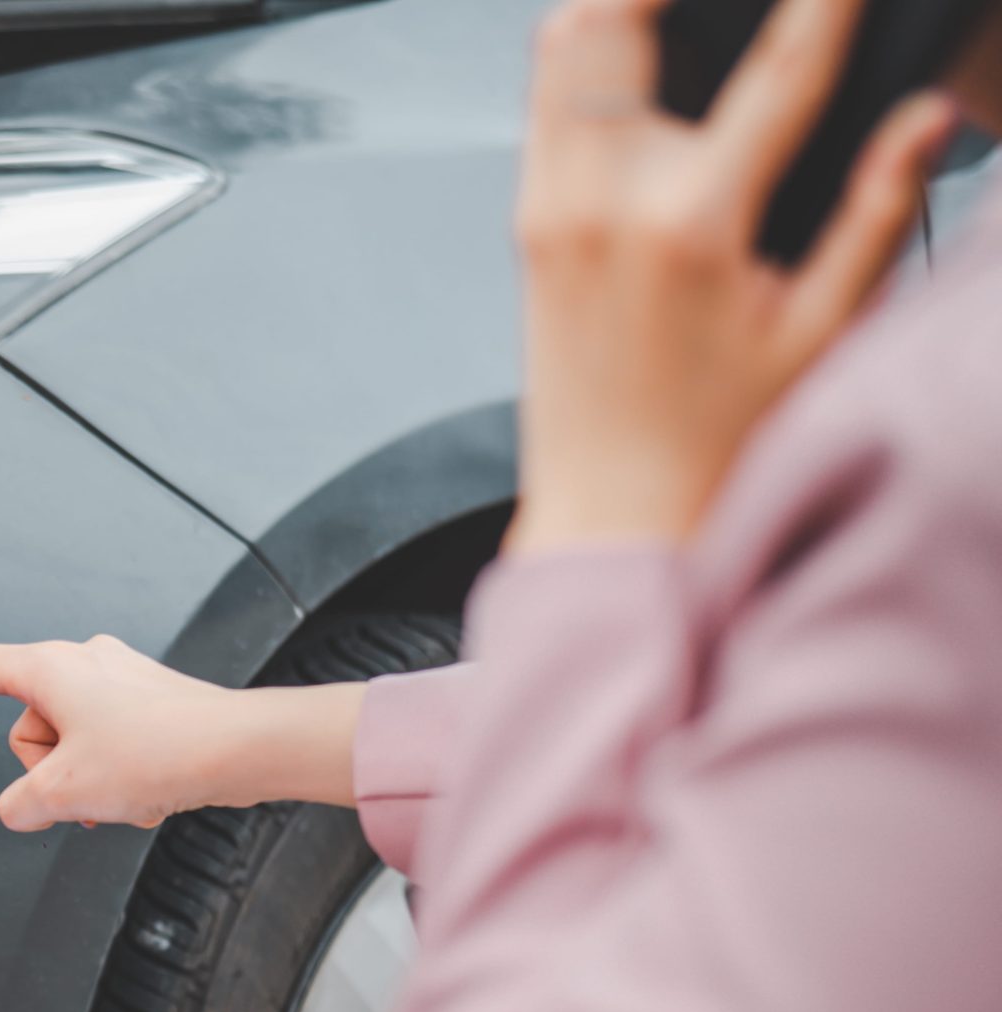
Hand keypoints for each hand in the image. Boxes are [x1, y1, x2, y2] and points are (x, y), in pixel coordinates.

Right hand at [0, 624, 367, 830]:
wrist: (237, 749)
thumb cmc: (155, 754)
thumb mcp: (65, 793)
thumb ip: (21, 806)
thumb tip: (22, 809)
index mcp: (47, 669)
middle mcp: (80, 663)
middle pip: (28, 731)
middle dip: (51, 773)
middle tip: (88, 792)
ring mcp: (116, 679)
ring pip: (70, 745)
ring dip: (89, 781)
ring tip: (126, 793)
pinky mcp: (146, 700)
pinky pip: (107, 746)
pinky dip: (118, 776)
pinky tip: (148, 791)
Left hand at [510, 0, 955, 554]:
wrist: (611, 519)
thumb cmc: (712, 445)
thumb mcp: (823, 331)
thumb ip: (878, 210)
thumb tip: (925, 120)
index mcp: (692, 225)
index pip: (778, 67)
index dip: (822, 3)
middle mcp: (603, 205)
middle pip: (616, 20)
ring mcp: (551, 212)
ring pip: (563, 46)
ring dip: (621, 3)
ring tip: (682, 1)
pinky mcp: (526, 229)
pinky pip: (545, 104)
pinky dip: (586, 56)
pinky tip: (640, 56)